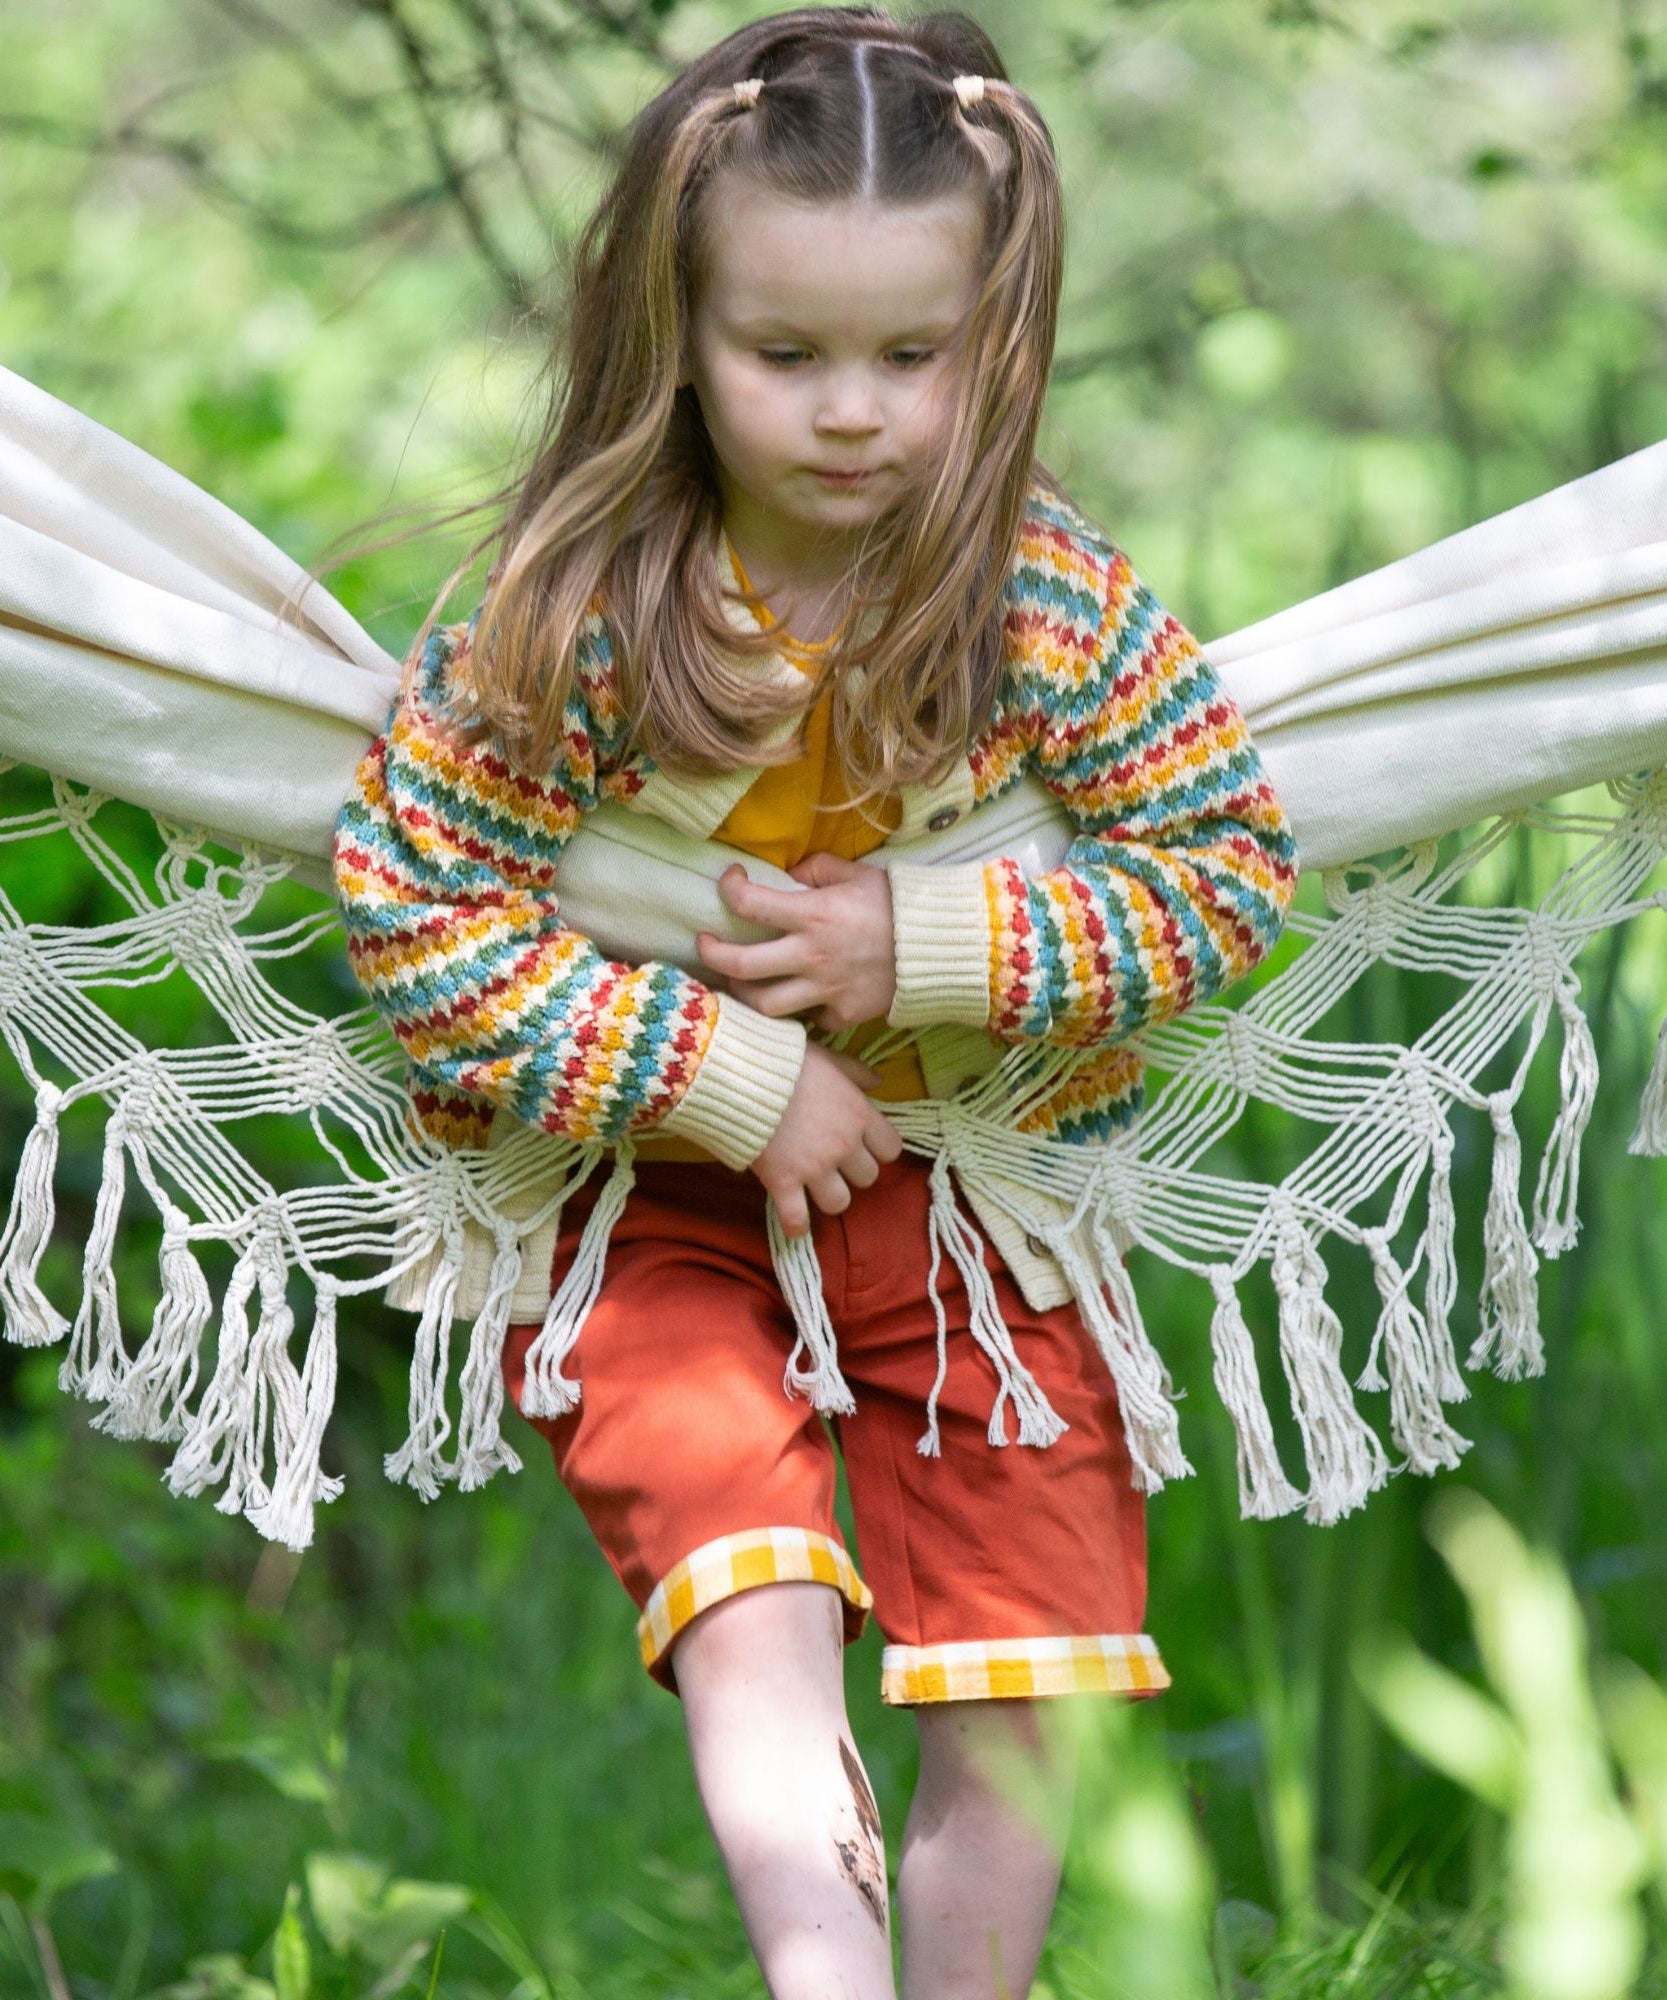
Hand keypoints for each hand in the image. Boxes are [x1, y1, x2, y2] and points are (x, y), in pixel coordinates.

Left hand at [697, 852, 897, 1031]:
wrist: (943, 945)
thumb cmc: (899, 903)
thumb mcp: (857, 873)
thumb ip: (816, 870)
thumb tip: (787, 877)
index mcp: (813, 914)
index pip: (749, 903)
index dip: (729, 888)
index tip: (730, 881)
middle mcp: (812, 955)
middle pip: (741, 965)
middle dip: (712, 955)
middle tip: (704, 944)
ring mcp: (826, 989)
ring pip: (765, 1005)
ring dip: (745, 993)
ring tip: (741, 981)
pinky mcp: (845, 1014)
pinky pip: (811, 1021)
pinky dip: (803, 1013)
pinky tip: (800, 1000)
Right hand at [750, 1044, 904, 1236]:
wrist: (744, 1074)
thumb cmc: (787, 1061)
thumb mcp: (828, 1057)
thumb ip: (855, 1072)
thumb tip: (878, 1082)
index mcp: (859, 1115)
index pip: (891, 1148)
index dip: (878, 1149)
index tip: (863, 1145)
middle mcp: (844, 1146)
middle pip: (868, 1178)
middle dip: (853, 1172)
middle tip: (834, 1163)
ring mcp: (814, 1167)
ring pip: (840, 1203)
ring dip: (829, 1197)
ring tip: (815, 1188)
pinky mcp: (783, 1182)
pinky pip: (797, 1219)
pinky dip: (797, 1226)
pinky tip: (796, 1225)